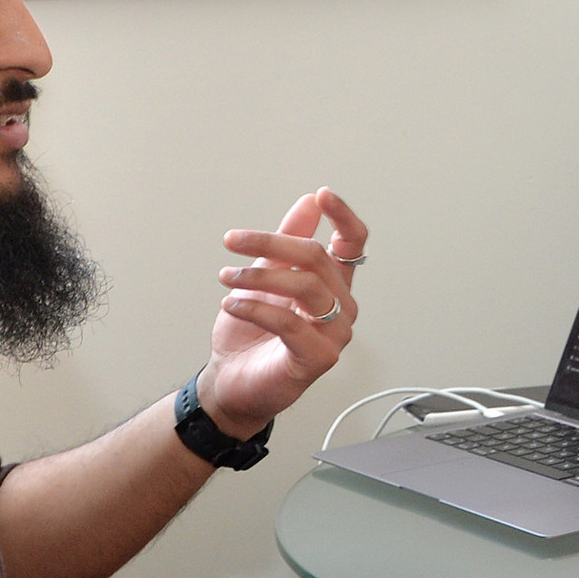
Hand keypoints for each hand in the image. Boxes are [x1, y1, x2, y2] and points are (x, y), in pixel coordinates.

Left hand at [198, 188, 370, 436]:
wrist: (230, 382)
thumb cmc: (249, 334)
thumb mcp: (264, 277)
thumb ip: (287, 242)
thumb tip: (308, 203)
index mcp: (334, 285)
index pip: (353, 245)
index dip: (343, 217)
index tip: (322, 195)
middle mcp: (342, 307)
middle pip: (318, 259)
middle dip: (271, 244)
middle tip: (233, 241)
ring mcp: (335, 334)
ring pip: (306, 287)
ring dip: (258, 276)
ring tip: (226, 277)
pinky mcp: (319, 358)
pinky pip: (290, 323)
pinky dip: (256, 308)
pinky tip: (232, 303)